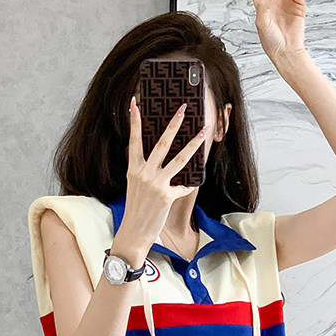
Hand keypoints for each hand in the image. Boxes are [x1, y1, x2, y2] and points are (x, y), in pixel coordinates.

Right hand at [119, 98, 205, 248]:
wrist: (133, 233)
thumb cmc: (136, 209)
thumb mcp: (135, 186)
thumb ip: (144, 171)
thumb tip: (162, 159)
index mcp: (133, 169)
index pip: (134, 140)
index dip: (134, 121)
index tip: (135, 103)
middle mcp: (144, 173)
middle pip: (161, 143)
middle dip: (173, 124)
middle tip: (182, 109)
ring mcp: (155, 184)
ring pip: (179, 159)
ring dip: (193, 144)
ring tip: (202, 132)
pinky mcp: (166, 196)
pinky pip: (183, 186)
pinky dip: (189, 185)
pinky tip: (193, 184)